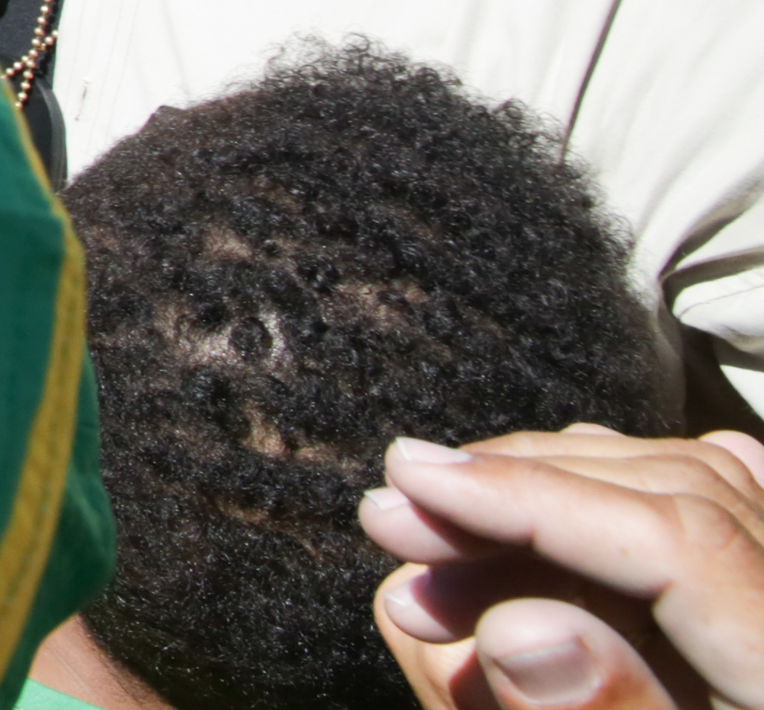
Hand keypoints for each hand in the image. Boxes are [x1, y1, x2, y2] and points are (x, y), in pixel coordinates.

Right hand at [369, 430, 763, 709]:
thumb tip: (516, 625)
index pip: (680, 545)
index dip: (538, 504)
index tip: (415, 489)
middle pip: (676, 499)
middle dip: (521, 491)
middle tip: (394, 513)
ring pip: (689, 486)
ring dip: (548, 494)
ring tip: (437, 535)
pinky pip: (718, 505)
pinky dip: (613, 502)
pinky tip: (543, 515)